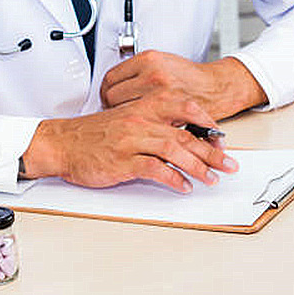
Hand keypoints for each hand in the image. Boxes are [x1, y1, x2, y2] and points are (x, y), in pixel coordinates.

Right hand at [20, 91, 238, 191]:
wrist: (63, 142)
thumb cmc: (97, 133)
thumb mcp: (129, 119)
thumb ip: (156, 123)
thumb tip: (185, 137)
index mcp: (146, 107)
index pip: (185, 108)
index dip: (208, 123)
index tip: (221, 139)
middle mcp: (142, 121)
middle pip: (186, 134)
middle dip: (212, 152)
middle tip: (230, 164)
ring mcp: (133, 140)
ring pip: (175, 151)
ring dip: (198, 167)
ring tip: (212, 179)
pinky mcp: (123, 160)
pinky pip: (155, 169)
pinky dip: (173, 179)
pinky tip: (184, 187)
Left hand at [100, 50, 267, 120]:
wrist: (218, 87)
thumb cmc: (192, 79)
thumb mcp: (164, 64)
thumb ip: (140, 73)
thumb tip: (117, 85)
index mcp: (149, 60)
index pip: (111, 78)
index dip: (106, 92)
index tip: (108, 99)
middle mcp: (153, 75)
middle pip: (113, 96)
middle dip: (111, 107)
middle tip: (115, 113)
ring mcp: (161, 96)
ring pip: (126, 113)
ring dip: (125, 120)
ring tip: (128, 124)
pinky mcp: (171, 115)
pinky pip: (145, 126)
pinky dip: (143, 130)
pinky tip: (144, 130)